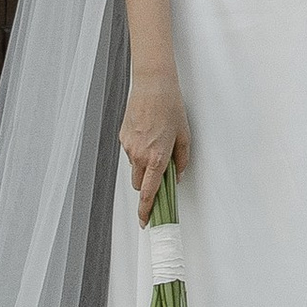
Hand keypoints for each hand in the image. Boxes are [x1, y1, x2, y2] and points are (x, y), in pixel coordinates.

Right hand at [119, 73, 189, 218]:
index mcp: (157, 157)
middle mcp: (139, 155)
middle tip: (159, 173)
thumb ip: (181, 160)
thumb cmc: (170, 107)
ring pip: (134, 167)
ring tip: (157, 143)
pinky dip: (139, 150)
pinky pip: (130, 152)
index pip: (149, 193)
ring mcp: (129, 146)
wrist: (152, 85)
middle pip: (139, 184)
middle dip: (147, 184)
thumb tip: (177, 175)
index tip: (145, 221)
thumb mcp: (184, 135)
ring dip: (144, 165)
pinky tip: (148, 134)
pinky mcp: (122, 137)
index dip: (146, 210)